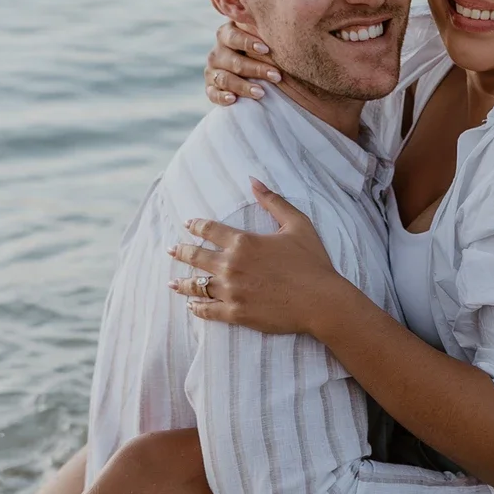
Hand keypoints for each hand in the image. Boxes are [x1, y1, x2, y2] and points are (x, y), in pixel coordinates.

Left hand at [169, 182, 347, 335]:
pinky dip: (197, 307)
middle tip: (171, 250)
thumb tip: (253, 180)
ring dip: (182, 282)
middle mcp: (232, 265)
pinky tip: (192, 306)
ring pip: (197, 285)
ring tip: (172, 282)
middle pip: (196, 256)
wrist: (321, 301)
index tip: (188, 224)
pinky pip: (208, 310)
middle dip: (181, 252)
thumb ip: (273, 201)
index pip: (209, 230)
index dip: (196, 225)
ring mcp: (232, 291)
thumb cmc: (313, 262)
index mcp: (243, 242)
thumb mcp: (298, 224)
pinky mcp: (236, 313)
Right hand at [206, 19, 280, 106]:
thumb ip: (265, 30)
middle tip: (277, 76)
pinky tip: (233, 99)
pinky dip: (222, 97)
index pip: (234, 36)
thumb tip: (289, 21)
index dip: (249, 43)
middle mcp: (217, 52)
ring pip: (225, 78)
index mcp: (226, 34)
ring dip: (243, 86)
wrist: (246, 69)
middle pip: (234, 61)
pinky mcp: (210, 88)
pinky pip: (212, 93)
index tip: (267, 49)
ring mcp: (212, 71)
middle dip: (256, 69)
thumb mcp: (260, 38)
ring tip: (261, 93)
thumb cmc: (259, 50)